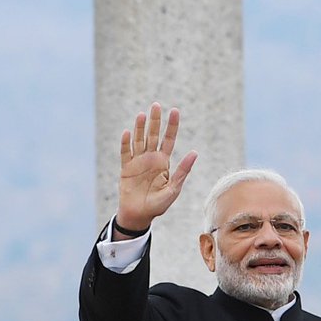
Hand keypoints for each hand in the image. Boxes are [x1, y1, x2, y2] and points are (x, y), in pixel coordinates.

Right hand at [116, 102, 197, 233]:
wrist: (140, 215)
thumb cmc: (158, 204)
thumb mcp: (173, 189)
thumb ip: (183, 171)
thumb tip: (195, 152)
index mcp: (163, 162)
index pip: (169, 139)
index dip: (171, 126)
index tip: (174, 111)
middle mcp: (151, 158)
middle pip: (153, 135)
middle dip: (155, 121)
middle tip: (156, 105)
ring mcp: (138, 162)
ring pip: (139, 140)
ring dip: (140, 128)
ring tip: (142, 115)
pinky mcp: (126, 168)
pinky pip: (125, 153)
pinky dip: (125, 143)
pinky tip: (127, 132)